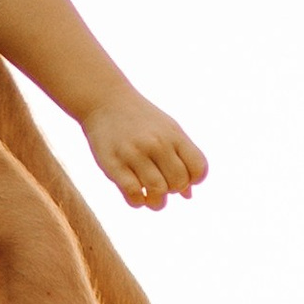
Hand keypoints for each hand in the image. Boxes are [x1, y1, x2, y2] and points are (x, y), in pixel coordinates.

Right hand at [82, 89, 206, 211]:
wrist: (105, 101)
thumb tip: (188, 196)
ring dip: (157, 202)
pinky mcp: (113, 164)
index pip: (199, 168)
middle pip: (179, 182)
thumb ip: (181, 159)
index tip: (182, 177)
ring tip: (152, 198)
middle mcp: (157, 143)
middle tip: (163, 185)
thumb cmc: (140, 120)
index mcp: (174, 135)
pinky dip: (139, 202)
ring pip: (158, 191)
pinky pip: (134, 194)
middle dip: (173, 190)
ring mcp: (134, 154)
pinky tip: (137, 196)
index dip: (194, 179)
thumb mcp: (166, 130)